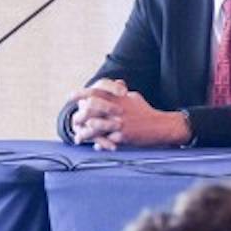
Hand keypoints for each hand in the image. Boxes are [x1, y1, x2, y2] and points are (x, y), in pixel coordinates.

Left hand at [69, 80, 190, 149]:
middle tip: (73, 122)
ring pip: (94, 127)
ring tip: (78, 138)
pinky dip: (99, 144)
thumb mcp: (134, 98)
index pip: (95, 92)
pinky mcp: (123, 136)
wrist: (160, 126)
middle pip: (90, 109)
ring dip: (85, 133)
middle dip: (79, 116)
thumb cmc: (146, 112)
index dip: (81, 94)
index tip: (70, 97)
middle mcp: (116, 108)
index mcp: (117, 98)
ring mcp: (119, 123)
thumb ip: (122, 92)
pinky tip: (94, 146)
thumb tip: (117, 83)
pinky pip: (106, 141)